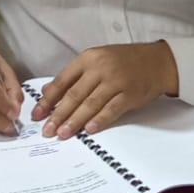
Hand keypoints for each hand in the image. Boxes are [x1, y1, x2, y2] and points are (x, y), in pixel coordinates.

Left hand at [33, 41, 178, 138]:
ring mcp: (116, 81)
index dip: (48, 99)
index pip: (62, 81)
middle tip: (47, 130)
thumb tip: (48, 91)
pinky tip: (88, 130)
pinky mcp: (130, 94)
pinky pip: (111, 109)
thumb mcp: (95, 60)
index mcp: (88, 58)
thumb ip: (72, 76)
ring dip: (75, 121)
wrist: (156, 61)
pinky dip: (99, 120)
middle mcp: (100, 68)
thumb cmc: (123, 61)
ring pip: (90, 103)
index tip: (37, 114)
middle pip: (74, 94)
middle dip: (58, 114)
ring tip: (62, 134)